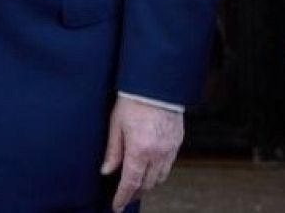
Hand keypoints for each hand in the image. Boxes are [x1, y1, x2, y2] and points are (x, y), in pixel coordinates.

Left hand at [100, 96, 182, 210]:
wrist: (156, 85)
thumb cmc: (133, 100)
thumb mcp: (116, 125)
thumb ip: (113, 151)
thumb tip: (107, 170)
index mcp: (140, 150)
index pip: (131, 182)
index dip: (123, 197)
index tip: (117, 206)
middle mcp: (158, 153)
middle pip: (147, 184)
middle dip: (135, 193)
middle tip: (124, 198)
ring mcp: (170, 149)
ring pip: (160, 177)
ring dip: (148, 185)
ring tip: (136, 186)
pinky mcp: (177, 143)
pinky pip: (169, 165)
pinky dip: (159, 173)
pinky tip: (150, 170)